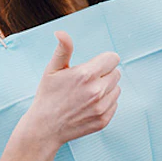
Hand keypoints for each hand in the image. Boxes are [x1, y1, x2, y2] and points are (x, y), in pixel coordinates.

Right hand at [30, 31, 121, 146]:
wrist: (45, 128)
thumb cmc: (48, 96)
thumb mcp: (52, 69)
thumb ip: (63, 49)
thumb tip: (61, 32)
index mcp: (86, 74)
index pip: (113, 58)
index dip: (104, 60)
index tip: (94, 66)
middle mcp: (97, 90)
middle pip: (116, 73)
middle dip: (105, 74)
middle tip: (87, 81)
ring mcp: (101, 107)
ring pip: (116, 89)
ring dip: (106, 89)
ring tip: (87, 94)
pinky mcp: (104, 120)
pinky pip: (115, 104)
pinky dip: (105, 103)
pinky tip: (89, 105)